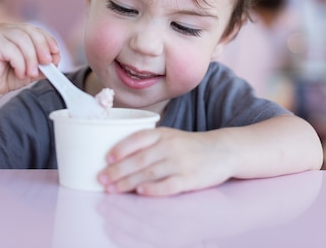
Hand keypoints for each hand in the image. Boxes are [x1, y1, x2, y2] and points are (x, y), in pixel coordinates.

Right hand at [0, 23, 60, 98]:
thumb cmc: (4, 78)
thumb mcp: (30, 71)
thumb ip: (43, 65)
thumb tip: (56, 59)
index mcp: (16, 32)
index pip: (37, 30)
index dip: (49, 41)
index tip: (56, 54)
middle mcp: (7, 29)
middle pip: (31, 32)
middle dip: (42, 48)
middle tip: (47, 63)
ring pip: (23, 40)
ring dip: (31, 58)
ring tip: (30, 73)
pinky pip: (12, 50)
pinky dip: (20, 63)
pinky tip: (19, 72)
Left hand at [97, 127, 233, 196]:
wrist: (223, 151)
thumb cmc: (189, 146)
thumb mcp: (170, 136)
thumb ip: (148, 143)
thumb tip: (117, 158)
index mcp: (163, 133)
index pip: (138, 138)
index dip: (121, 148)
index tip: (106, 158)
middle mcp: (170, 146)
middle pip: (139, 159)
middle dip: (117, 170)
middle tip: (101, 179)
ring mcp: (180, 162)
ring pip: (149, 173)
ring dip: (128, 182)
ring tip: (112, 189)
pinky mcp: (190, 178)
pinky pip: (168, 185)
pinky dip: (153, 189)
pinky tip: (140, 192)